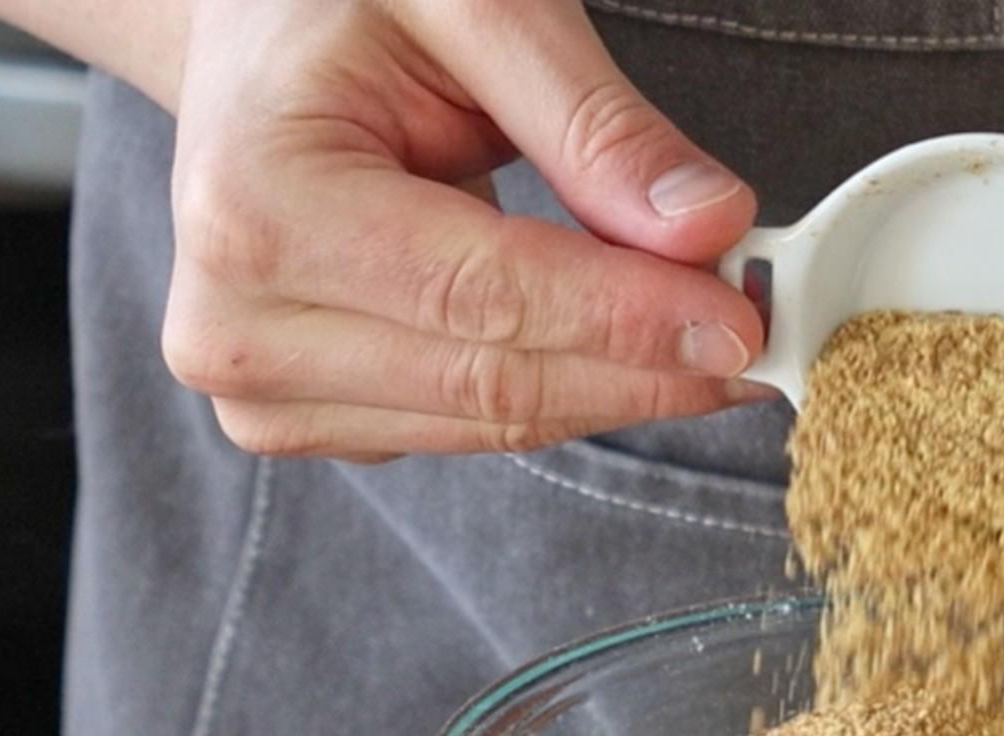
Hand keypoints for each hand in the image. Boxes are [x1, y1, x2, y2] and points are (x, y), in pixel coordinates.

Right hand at [159, 0, 767, 460]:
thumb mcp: (473, 5)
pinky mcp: (309, 420)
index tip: (747, 319)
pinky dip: (569, 389)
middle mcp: (238, 325)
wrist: (249, 37)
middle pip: (497, 384)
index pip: (483, 299)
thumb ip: (594, 123)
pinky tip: (632, 343)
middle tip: (766, 332)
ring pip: (496, 422)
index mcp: (258, 206)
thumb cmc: (342, 3)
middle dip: (649, 363)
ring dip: (623, 384)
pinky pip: (472, 426)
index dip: (630, 318)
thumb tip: (712, 229)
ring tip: (714, 329)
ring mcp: (265, 390)